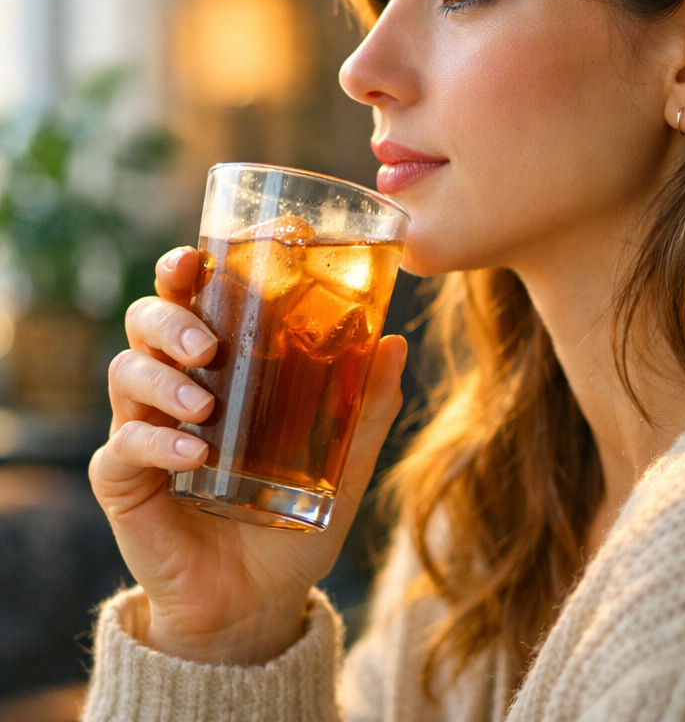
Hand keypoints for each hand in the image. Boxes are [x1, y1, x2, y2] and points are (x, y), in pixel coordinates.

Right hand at [89, 246, 405, 663]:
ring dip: (163, 377)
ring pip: (126, 372)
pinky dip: (156, 442)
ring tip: (205, 401)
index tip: (207, 252)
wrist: (261, 598)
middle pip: (148, 319)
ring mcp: (146, 430)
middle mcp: (178, 385)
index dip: (195, 264)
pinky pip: (123, 447)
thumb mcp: (345, 459)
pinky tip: (195, 455)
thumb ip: (368, 406)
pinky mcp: (125, 481)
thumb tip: (394, 342)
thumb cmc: (295, 514)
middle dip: (170, 314)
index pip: (198, 296)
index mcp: (223, 365)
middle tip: (208, 341)